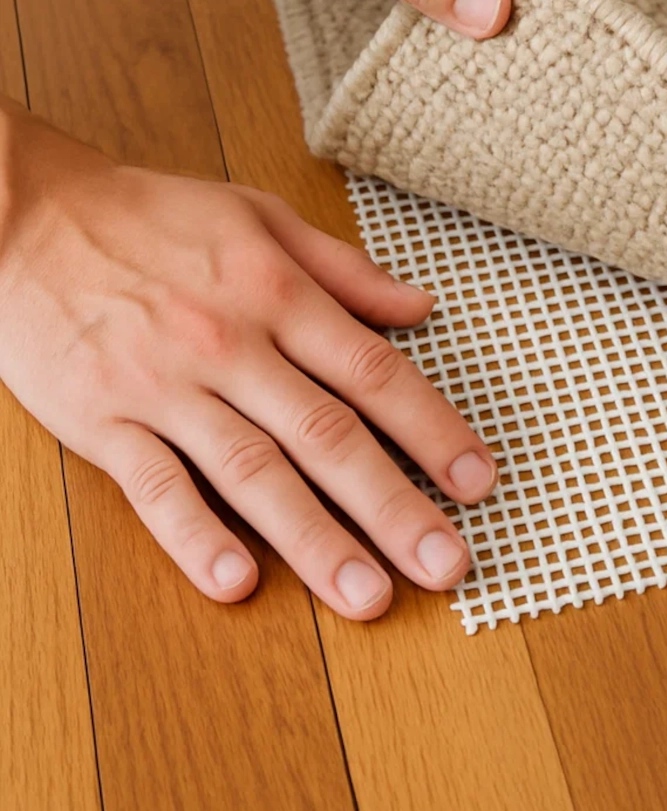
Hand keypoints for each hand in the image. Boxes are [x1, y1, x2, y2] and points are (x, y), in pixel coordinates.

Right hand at [0, 103, 495, 618]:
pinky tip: (239, 582)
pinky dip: (195, 536)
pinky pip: (154, 487)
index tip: (477, 481)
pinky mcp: (102, 421)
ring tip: (368, 596)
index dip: (433, 430)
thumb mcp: (259, 216)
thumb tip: (421, 306)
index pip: (373, 373)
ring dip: (315, 541)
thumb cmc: (152, 216)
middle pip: (328, 436)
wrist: (26, 214)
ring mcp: (164, 387)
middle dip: (395, 506)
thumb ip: (345, 268)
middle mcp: (230, 343)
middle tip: (447, 564)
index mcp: (277, 292)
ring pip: (253, 473)